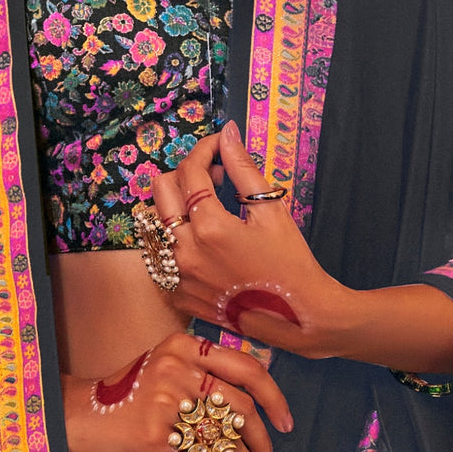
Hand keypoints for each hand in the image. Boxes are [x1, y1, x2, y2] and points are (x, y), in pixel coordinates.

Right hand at [63, 330, 292, 451]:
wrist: (78, 416)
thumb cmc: (127, 394)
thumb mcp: (164, 365)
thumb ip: (204, 371)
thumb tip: (255, 402)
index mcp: (185, 346)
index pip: (248, 367)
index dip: (274, 397)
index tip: (285, 422)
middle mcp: (178, 368)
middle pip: (241, 407)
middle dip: (263, 439)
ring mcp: (166, 402)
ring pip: (225, 437)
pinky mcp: (155, 437)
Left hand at [151, 120, 349, 358]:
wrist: (296, 318)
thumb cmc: (290, 262)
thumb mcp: (272, 211)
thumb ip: (243, 169)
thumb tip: (228, 133)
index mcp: (210, 227)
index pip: (191, 171)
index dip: (205, 150)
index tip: (219, 146)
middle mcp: (185, 251)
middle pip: (161, 190)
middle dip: (185, 174)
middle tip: (214, 178)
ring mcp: (177, 276)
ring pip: (157, 222)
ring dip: (178, 207)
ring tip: (209, 210)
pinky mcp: (177, 295)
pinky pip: (162, 255)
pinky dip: (178, 240)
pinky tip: (205, 243)